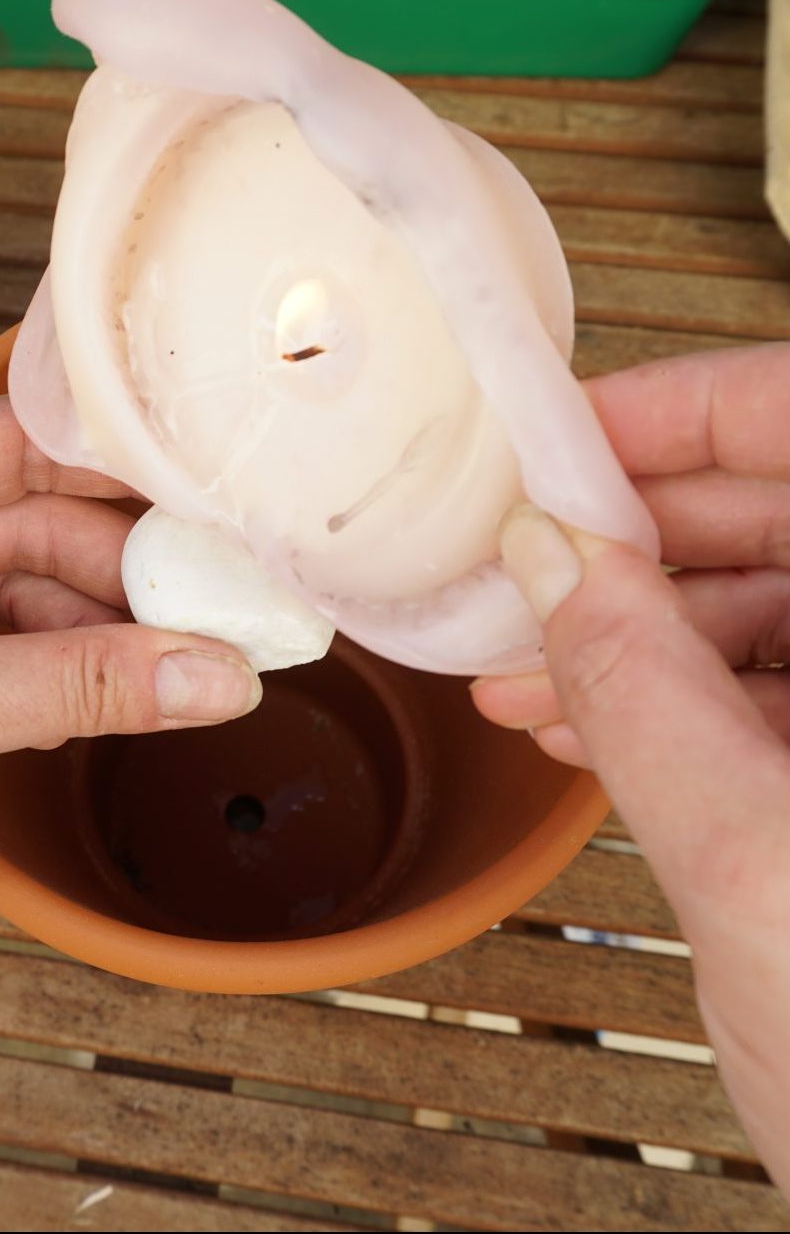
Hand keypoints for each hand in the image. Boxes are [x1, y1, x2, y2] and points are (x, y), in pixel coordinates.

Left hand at [0, 397, 259, 963]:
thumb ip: (75, 685)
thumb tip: (213, 676)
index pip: (7, 442)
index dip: (114, 472)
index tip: (209, 501)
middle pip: (31, 522)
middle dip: (126, 573)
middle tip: (223, 607)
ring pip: (28, 594)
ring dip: (110, 633)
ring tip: (196, 662)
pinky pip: (8, 654)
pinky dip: (69, 677)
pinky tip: (130, 694)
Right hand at [473, 344, 789, 1191]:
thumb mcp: (764, 877)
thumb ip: (645, 698)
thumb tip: (559, 565)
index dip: (689, 413)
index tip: (568, 434)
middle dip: (639, 538)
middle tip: (526, 557)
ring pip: (775, 610)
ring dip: (638, 630)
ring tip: (528, 663)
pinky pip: (771, 699)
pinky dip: (673, 702)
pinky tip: (585, 720)